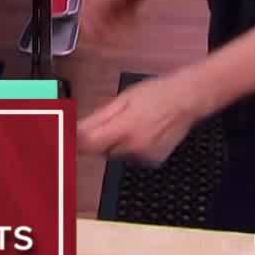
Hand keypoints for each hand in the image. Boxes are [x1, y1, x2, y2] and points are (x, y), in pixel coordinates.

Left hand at [77, 73, 206, 164]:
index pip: (88, 144)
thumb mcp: (123, 99)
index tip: (66, 137)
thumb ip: (97, 118)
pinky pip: (132, 156)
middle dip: (99, 139)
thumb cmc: (156, 93)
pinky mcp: (153, 161)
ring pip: (116, 154)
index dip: (75, 142)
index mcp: (124, 129)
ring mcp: (144, 157)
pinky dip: (132, 146)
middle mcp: (133, 148)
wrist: (188, 99)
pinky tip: (143, 131)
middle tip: (109, 121)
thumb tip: (75, 130)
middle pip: (101, 150)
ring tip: (132, 122)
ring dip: (116, 142)